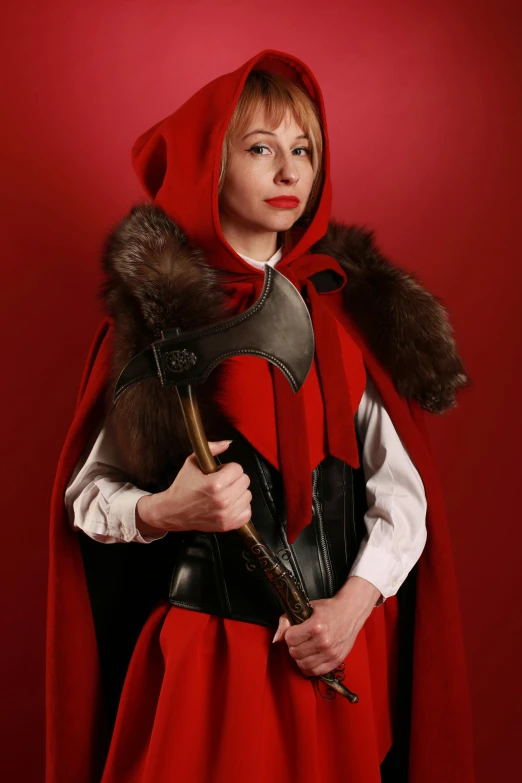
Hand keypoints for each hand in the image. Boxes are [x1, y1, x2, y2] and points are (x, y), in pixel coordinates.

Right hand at [136, 440, 252, 533]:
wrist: (173, 511)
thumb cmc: (182, 487)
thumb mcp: (192, 463)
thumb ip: (211, 449)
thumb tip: (227, 443)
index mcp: (215, 484)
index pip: (238, 469)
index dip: (228, 468)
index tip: (220, 472)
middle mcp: (223, 500)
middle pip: (245, 481)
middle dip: (234, 479)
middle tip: (223, 482)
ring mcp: (226, 514)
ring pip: (247, 495)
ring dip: (238, 492)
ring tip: (225, 493)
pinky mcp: (227, 525)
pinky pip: (247, 513)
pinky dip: (241, 508)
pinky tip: (230, 504)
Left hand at [271, 577, 380, 677]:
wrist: (351, 612)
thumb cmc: (328, 609)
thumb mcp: (306, 608)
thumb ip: (287, 620)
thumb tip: (276, 639)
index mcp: (316, 626)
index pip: (290, 639)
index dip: (289, 634)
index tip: (295, 630)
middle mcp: (324, 641)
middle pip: (295, 653)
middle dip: (293, 646)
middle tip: (299, 639)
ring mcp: (331, 653)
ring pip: (302, 665)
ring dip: (300, 657)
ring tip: (304, 648)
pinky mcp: (336, 661)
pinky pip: (315, 672)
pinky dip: (308, 667)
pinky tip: (310, 657)